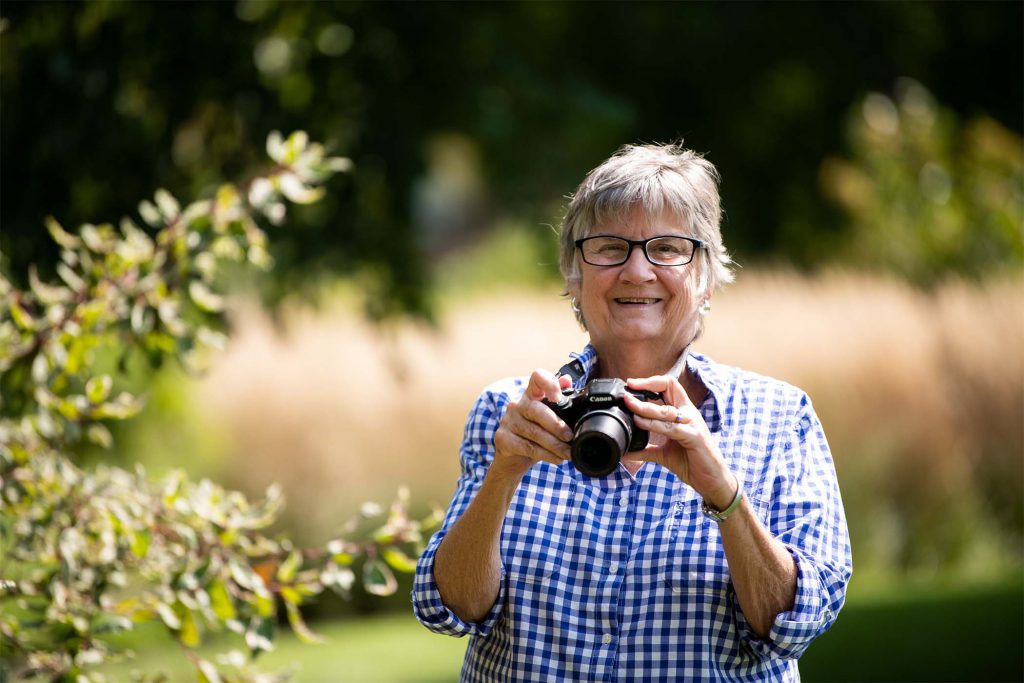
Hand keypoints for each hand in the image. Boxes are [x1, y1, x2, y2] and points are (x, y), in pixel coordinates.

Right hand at [490, 370, 573, 480]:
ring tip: (568, 453)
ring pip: (533, 432)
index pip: (537, 378)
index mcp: (531, 395)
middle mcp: (517, 405)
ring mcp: (507, 421)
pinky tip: (557, 459)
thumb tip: (566, 379)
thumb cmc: (534, 436)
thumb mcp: (549, 419)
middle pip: (535, 409)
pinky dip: (546, 454)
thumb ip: (559, 402)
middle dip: (555, 425)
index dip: (548, 383)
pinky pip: (527, 447)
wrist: (513, 460)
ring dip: (554, 444)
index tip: (558, 397)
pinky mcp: (502, 438)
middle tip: (570, 436)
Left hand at [623, 375, 736, 508]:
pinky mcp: (695, 437)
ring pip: (666, 410)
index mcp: (683, 412)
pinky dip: (653, 425)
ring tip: (630, 408)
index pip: (668, 385)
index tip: (631, 384)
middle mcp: (689, 413)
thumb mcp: (663, 453)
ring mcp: (693, 424)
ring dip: (645, 408)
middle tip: (627, 394)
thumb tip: (625, 451)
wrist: (712, 480)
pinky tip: (641, 424)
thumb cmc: (691, 462)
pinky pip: (671, 428)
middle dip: (646, 387)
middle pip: (670, 387)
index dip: (649, 382)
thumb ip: (646, 449)